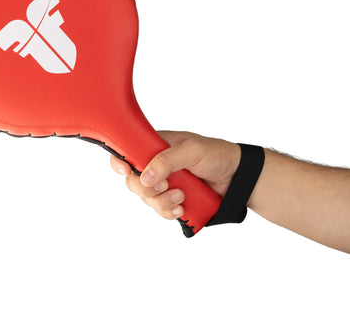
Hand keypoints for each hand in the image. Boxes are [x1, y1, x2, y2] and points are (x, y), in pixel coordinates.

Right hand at [110, 131, 240, 219]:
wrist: (237, 178)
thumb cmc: (216, 155)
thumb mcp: (191, 150)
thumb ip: (167, 160)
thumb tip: (145, 177)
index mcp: (155, 146)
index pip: (128, 151)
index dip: (121, 162)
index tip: (127, 171)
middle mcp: (156, 165)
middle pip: (133, 181)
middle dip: (147, 188)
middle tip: (165, 185)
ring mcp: (163, 184)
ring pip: (146, 199)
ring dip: (161, 201)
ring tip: (181, 195)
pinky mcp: (172, 200)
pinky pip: (159, 210)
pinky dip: (168, 212)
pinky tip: (181, 208)